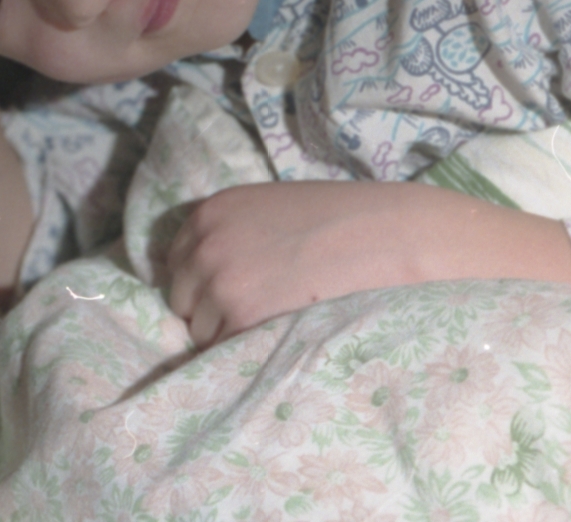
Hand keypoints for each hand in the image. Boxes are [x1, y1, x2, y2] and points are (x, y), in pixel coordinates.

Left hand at [166, 181, 570, 347]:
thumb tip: (216, 277)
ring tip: (278, 331)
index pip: (177, 263)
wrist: (393, 236)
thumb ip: (238, 236)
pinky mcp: (240, 321)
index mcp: (211, 211)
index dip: (206, 284)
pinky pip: (223, 356)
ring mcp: (219, 284)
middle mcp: (204, 245)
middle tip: (260, 318)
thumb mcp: (277, 212)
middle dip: (212, 313)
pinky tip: (279, 347)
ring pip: (201, 334)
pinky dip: (245, 359)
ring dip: (229, 339)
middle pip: (183, 301)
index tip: (233, 296)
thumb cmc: (348, 220)